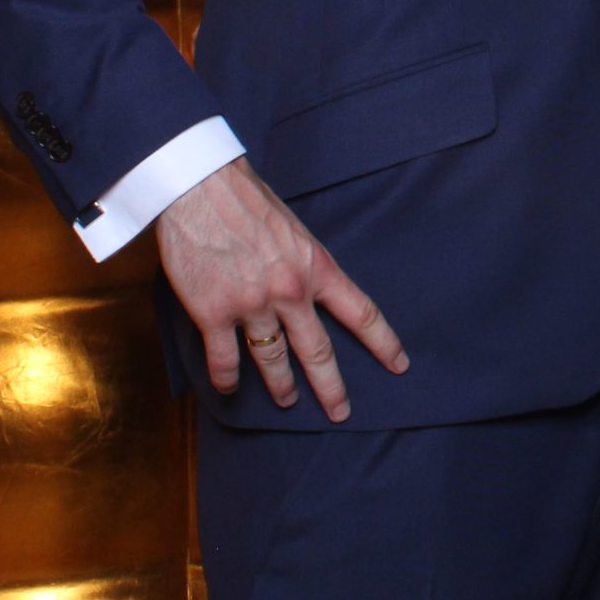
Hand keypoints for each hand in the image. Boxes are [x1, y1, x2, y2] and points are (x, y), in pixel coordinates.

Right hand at [156, 156, 409, 419]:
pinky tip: (230, 387)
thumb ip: (304, 264)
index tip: (399, 365)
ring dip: (282, 387)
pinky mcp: (214, 313)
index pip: (361, 313)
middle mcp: (290, 291)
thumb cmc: (247, 201)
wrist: (200, 188)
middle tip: (341, 411)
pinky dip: (228, 378)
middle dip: (332, 387)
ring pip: (274, 361)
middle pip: (319, 351)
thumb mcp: (294, 230)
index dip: (383, 343)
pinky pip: (226, 359)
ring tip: (287, 401)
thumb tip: (310, 290)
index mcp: (317, 267)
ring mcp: (253, 305)